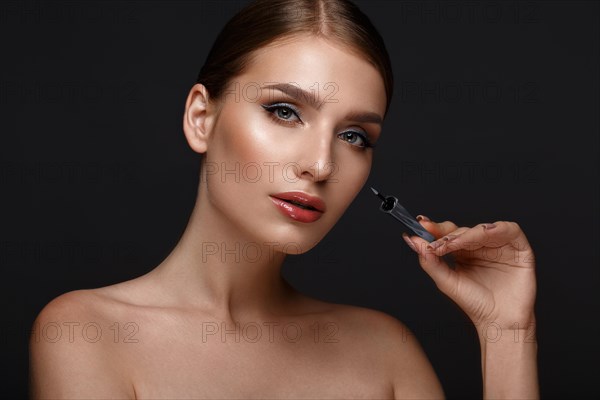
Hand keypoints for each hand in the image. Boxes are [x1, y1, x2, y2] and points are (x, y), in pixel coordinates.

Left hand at [402, 218, 536, 330]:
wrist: (499, 322)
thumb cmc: (475, 303)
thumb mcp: (446, 281)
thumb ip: (430, 261)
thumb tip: (413, 241)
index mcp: (463, 251)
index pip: (448, 234)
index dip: (436, 228)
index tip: (422, 226)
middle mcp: (480, 246)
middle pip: (464, 230)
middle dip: (449, 234)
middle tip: (438, 242)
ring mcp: (499, 245)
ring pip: (483, 228)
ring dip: (469, 233)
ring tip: (455, 242)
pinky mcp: (518, 247)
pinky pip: (510, 230)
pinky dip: (497, 229)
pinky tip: (484, 233)